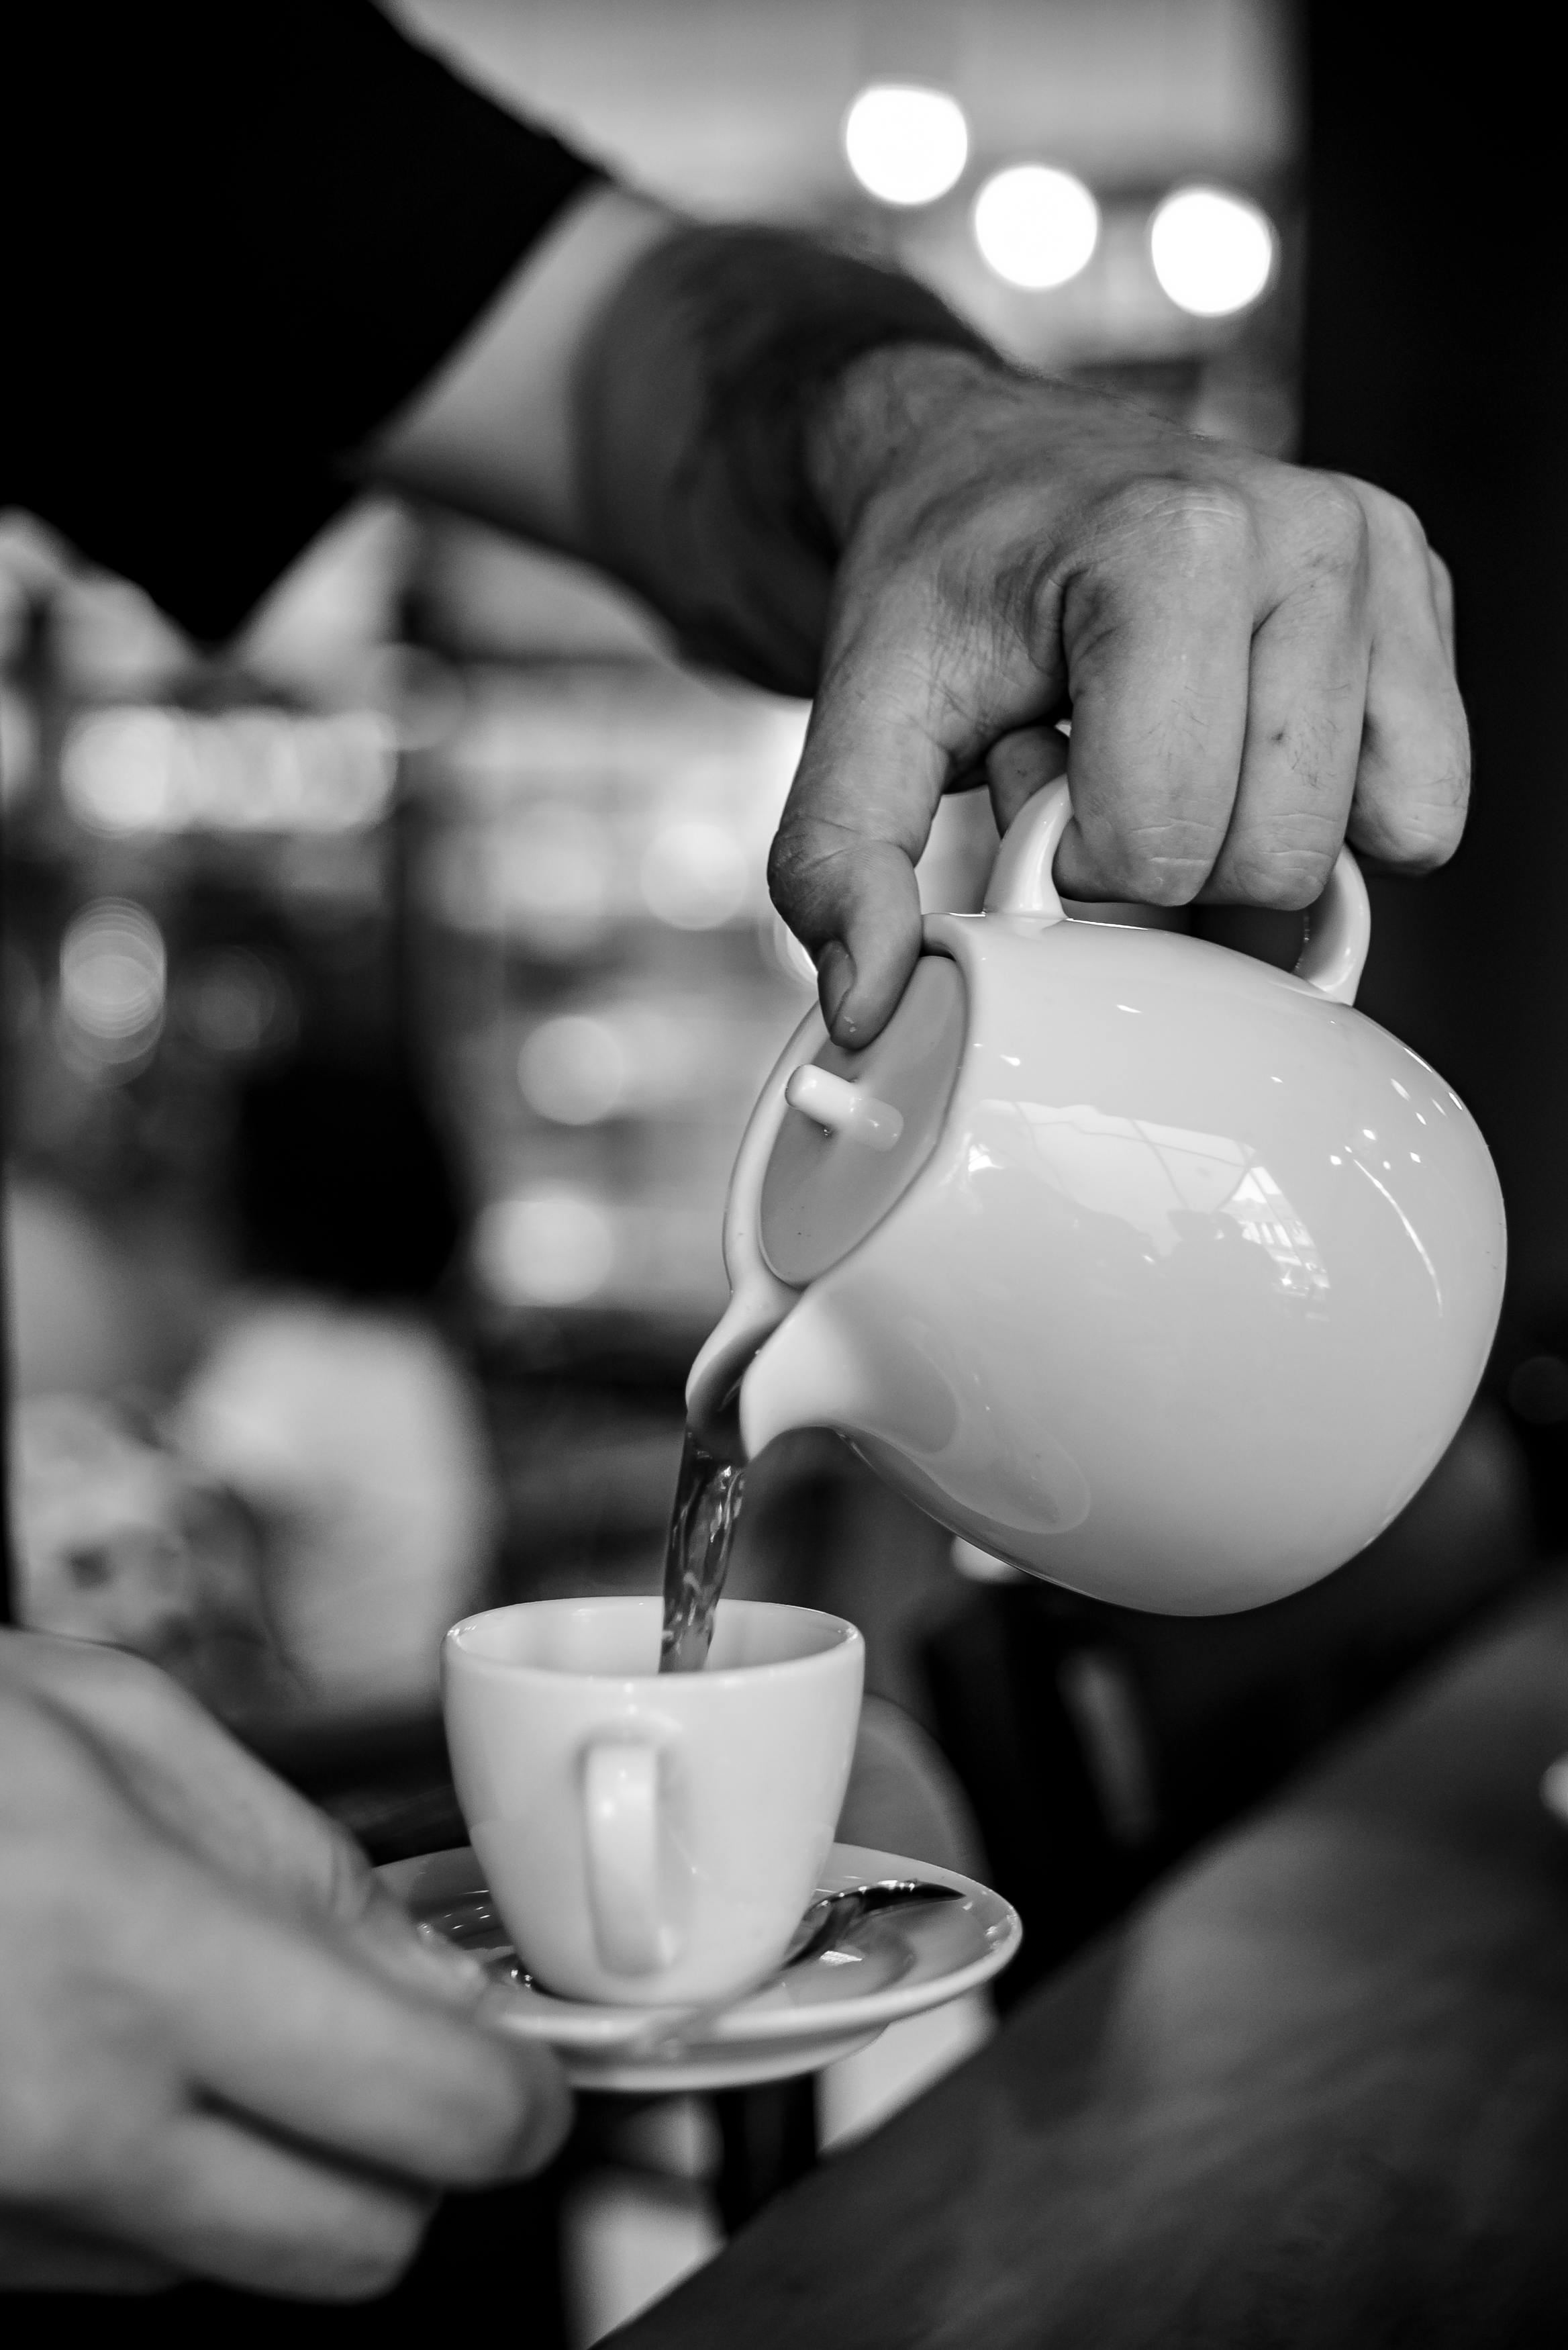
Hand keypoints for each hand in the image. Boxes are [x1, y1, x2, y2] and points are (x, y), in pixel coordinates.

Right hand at [0, 1632, 570, 2296]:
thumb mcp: (110, 1725)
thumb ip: (294, 1859)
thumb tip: (431, 1984)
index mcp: (128, 1961)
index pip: (420, 2115)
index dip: (514, 2107)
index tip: (524, 2078)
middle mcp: (60, 2126)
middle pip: (352, 2244)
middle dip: (408, 2160)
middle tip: (389, 2058)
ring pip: (231, 2266)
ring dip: (265, 2171)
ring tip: (188, 2027)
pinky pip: (110, 2264)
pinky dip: (144, 2189)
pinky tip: (89, 2063)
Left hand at [772, 349, 1466, 1041]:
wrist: (986, 463)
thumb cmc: (939, 585)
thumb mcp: (858, 716)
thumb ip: (838, 863)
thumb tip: (867, 1007)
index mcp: (1171, 546)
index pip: (1163, 845)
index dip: (1080, 862)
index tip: (1033, 777)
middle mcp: (1306, 535)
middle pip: (1271, 863)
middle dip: (1165, 860)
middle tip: (1094, 759)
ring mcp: (1380, 559)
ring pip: (1357, 851)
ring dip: (1241, 838)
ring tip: (1163, 742)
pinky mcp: (1423, 594)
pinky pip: (1423, 808)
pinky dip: (1332, 819)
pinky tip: (1241, 746)